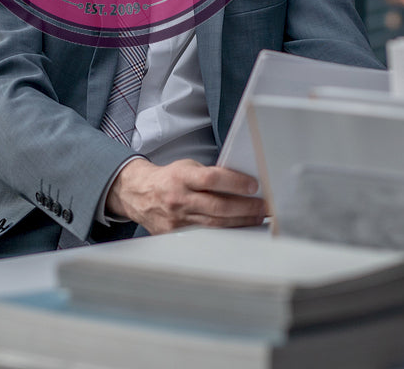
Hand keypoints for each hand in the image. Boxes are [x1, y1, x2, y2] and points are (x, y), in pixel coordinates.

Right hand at [105, 158, 265, 234]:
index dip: (235, 182)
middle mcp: (178, 199)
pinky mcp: (175, 234)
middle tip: (264, 206)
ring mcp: (177, 219)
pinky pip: (205, 235)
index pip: (212, 179)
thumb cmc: (169, 179)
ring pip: (215, 224)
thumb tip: (242, 184)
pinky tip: (238, 229)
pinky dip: (224, 233)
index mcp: (181, 177)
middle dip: (246, 207)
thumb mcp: (186, 167)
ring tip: (257, 217)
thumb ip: (210, 174)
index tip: (254, 186)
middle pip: (218, 206)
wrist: (139, 194)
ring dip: (241, 222)